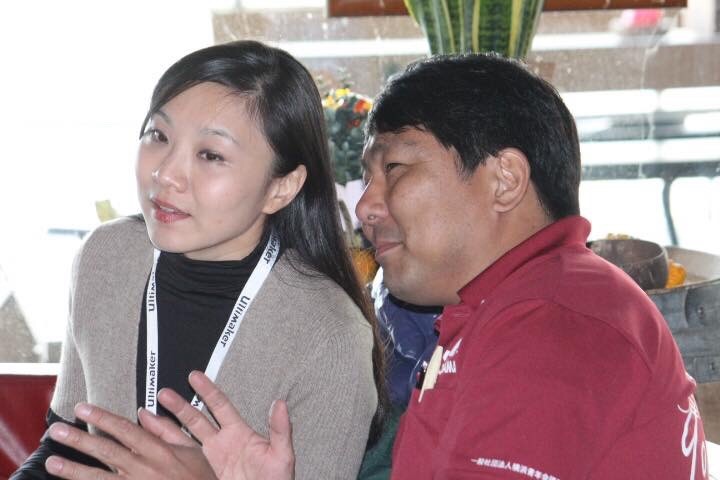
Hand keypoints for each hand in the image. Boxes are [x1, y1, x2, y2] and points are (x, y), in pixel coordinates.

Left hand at [44, 403, 215, 478]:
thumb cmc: (204, 479)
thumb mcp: (193, 450)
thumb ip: (169, 430)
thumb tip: (146, 414)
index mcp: (160, 452)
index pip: (124, 430)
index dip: (102, 418)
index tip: (83, 409)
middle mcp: (145, 469)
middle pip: (106, 451)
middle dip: (80, 440)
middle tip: (57, 431)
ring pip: (100, 478)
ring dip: (74, 470)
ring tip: (53, 462)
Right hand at [144, 371, 294, 479]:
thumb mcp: (281, 455)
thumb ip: (280, 430)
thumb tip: (280, 403)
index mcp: (239, 434)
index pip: (220, 405)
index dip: (207, 390)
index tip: (194, 376)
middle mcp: (221, 445)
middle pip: (195, 419)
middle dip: (178, 406)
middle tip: (163, 393)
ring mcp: (209, 460)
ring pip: (183, 439)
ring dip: (166, 427)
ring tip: (147, 415)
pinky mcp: (201, 475)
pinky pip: (180, 462)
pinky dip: (165, 453)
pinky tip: (152, 445)